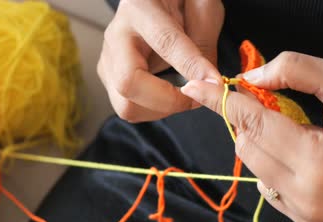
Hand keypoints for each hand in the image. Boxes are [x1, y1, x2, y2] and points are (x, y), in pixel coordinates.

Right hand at [98, 0, 223, 121]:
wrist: (157, 2)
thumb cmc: (179, 2)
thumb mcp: (201, 7)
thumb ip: (204, 42)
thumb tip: (207, 82)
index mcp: (139, 8)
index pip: (164, 43)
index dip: (190, 67)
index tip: (214, 83)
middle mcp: (116, 35)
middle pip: (128, 83)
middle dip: (167, 100)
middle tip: (196, 97)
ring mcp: (108, 59)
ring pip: (126, 105)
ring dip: (161, 109)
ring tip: (184, 95)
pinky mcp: (109, 77)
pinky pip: (130, 108)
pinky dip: (154, 110)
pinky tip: (169, 95)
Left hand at [181, 52, 322, 221]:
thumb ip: (295, 70)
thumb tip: (250, 77)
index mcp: (317, 160)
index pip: (253, 123)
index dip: (221, 100)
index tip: (196, 86)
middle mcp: (305, 194)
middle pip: (246, 147)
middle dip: (248, 121)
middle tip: (269, 105)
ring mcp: (305, 214)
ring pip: (253, 168)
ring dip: (261, 143)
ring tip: (295, 132)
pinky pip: (267, 187)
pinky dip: (271, 166)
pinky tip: (298, 156)